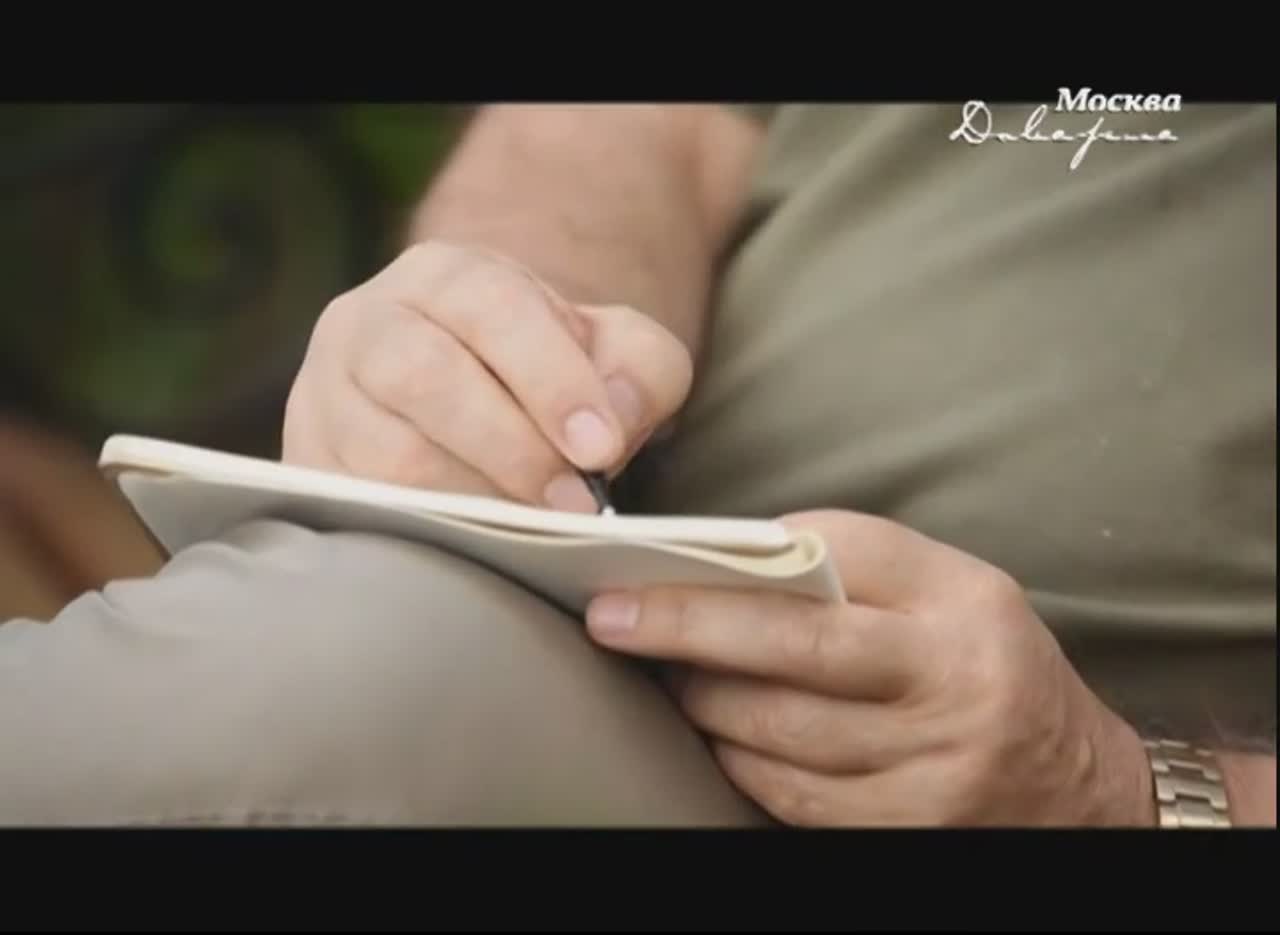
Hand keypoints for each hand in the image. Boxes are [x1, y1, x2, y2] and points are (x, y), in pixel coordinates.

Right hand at [283, 241, 692, 511]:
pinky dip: (422, 533)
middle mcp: (367, 322)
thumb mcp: (611, 353)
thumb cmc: (545, 379)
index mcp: (445, 276)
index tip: (601, 447)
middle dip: (510, 448)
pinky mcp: (307, 466)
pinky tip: (477, 549)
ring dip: (470, 498)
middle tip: (575, 506)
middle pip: (422, 375)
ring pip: (383, 453)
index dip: (550, 379)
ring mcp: (323, 395)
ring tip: (533, 530)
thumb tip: (615, 417)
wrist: (465, 400)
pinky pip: (355, 509)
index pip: (492, 309)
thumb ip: (640, 369)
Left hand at [584, 510, 1156, 825]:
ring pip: (780, 731)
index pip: (841, 555)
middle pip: (795, 648)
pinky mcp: (904, 829)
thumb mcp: (952, 594)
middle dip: (688, 630)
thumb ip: (860, 568)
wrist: (1074, 786)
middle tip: (615, 618)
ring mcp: (930, 767)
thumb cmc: (989, 666)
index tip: (664, 559)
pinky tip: (718, 734)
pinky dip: (739, 760)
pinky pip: (792, 795)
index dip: (741, 558)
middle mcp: (952, 684)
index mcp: (962, 606)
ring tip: (668, 676)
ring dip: (704, 701)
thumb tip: (737, 558)